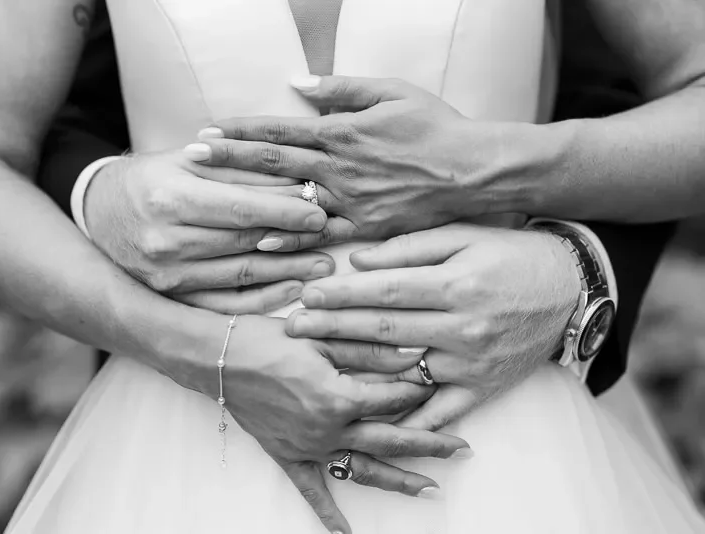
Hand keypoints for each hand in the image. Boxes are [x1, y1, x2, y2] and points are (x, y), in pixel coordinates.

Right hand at [84, 150, 331, 312]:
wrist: (99, 215)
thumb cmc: (151, 180)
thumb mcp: (187, 161)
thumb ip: (238, 169)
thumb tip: (296, 180)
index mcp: (169, 199)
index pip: (240, 208)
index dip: (285, 211)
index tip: (321, 211)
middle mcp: (166, 242)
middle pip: (246, 242)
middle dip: (295, 239)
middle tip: (332, 235)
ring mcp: (168, 277)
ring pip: (242, 275)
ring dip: (289, 270)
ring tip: (324, 263)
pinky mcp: (173, 298)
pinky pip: (227, 304)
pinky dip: (263, 299)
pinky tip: (293, 288)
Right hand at [183, 315, 470, 533]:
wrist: (219, 358)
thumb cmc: (267, 340)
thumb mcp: (322, 337)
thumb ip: (370, 350)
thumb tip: (413, 356)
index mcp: (339, 396)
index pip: (394, 399)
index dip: (420, 391)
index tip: (440, 386)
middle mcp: (328, 429)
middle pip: (391, 440)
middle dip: (430, 444)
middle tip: (462, 449)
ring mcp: (309, 447)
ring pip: (363, 470)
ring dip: (399, 481)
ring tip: (432, 489)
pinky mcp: (289, 455)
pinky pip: (312, 490)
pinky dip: (329, 515)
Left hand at [190, 75, 522, 250]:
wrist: (474, 170)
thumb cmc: (436, 126)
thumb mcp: (392, 92)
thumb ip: (342, 88)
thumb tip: (299, 82)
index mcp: (342, 133)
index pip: (278, 129)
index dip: (239, 130)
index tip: (206, 131)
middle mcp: (339, 169)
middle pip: (272, 163)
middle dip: (227, 159)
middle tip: (190, 158)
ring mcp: (350, 202)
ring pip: (289, 202)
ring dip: (248, 199)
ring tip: (210, 201)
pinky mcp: (366, 229)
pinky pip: (321, 236)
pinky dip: (290, 240)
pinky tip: (260, 245)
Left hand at [284, 224, 579, 428]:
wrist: (569, 289)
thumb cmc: (510, 255)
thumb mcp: (465, 236)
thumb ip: (410, 247)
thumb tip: (358, 261)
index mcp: (456, 284)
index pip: (384, 291)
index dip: (341, 294)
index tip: (306, 295)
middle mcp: (463, 327)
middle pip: (384, 330)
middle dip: (333, 329)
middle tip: (292, 330)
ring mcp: (472, 363)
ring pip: (402, 371)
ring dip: (355, 370)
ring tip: (314, 365)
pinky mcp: (482, 389)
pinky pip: (440, 412)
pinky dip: (407, 423)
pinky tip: (372, 427)